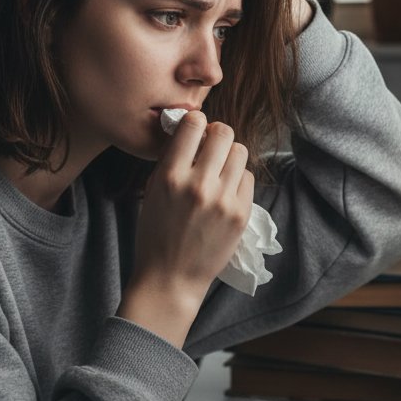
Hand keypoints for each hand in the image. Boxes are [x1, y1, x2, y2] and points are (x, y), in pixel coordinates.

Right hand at [118, 111, 253, 346]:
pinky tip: (226, 191)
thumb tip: (190, 130)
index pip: (193, 124)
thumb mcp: (152, 191)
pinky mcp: (241, 214)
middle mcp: (199, 185)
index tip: (195, 129)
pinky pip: (247, 178)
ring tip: (220, 169)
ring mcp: (223, 200)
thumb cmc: (155, 234)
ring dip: (229, 155)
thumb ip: (171, 161)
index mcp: (170, 176)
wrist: (171, 278)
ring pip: (240, 152)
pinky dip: (237, 179)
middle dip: (217, 134)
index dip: (196, 122)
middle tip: (211, 147)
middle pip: (223, 133)